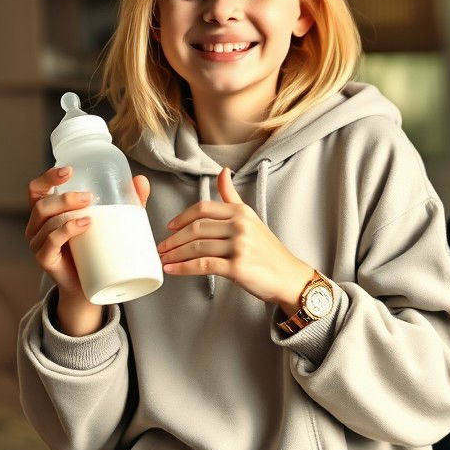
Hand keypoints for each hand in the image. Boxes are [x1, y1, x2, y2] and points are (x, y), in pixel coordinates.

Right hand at [26, 166, 149, 333]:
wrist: (93, 287)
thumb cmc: (97, 250)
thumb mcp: (112, 222)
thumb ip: (127, 202)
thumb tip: (141, 180)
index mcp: (47, 212)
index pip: (37, 189)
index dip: (48, 177)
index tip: (70, 170)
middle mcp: (37, 226)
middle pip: (42, 204)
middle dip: (65, 197)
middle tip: (90, 197)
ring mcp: (38, 244)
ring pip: (46, 222)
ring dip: (67, 213)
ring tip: (91, 213)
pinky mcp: (45, 260)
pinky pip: (50, 242)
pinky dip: (65, 231)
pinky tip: (83, 225)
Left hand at [158, 167, 313, 309]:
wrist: (288, 277)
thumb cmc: (268, 251)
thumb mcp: (251, 218)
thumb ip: (232, 197)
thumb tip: (223, 171)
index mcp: (241, 212)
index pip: (203, 208)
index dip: (182, 218)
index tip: (170, 227)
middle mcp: (240, 226)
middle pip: (196, 228)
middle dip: (174, 239)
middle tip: (161, 247)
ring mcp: (240, 246)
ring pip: (197, 247)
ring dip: (175, 255)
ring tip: (164, 259)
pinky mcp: (238, 267)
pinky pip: (203, 265)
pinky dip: (184, 268)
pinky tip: (173, 270)